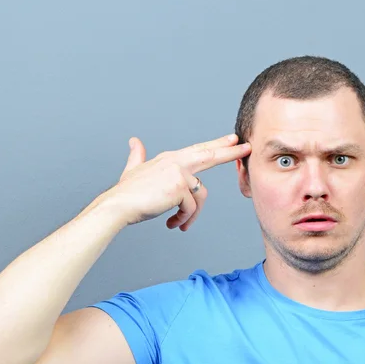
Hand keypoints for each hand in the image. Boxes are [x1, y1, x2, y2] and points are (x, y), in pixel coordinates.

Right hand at [106, 134, 250, 230]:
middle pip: (209, 155)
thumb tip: (134, 141)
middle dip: (230, 151)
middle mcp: (175, 161)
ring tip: (178, 223)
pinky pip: (191, 207)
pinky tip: (172, 223)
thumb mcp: (134, 170)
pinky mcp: (179, 187)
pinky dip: (184, 219)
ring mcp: (178, 172)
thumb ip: (137, 156)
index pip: (199, 150)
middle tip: (247, 147)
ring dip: (190, 214)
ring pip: (200, 196)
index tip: (233, 139)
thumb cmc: (127, 194)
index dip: (217, 144)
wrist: (118, 205)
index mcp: (169, 158)